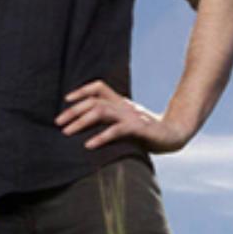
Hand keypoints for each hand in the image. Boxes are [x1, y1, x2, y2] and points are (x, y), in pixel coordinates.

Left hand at [57, 80, 192, 152]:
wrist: (174, 135)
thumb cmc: (147, 131)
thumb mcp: (127, 120)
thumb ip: (111, 118)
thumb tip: (88, 122)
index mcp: (121, 102)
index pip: (99, 87)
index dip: (82, 91)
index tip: (66, 100)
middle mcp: (124, 106)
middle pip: (94, 100)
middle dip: (74, 110)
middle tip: (58, 123)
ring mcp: (131, 116)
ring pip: (101, 111)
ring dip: (81, 121)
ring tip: (67, 132)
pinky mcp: (139, 129)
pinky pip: (117, 130)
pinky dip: (101, 137)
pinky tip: (89, 145)